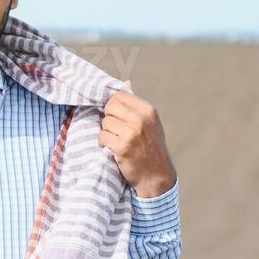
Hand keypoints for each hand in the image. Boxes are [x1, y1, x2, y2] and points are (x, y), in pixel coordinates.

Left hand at [98, 80, 176, 197]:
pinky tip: (112, 148)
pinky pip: (102, 137)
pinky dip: (103, 143)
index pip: (119, 96)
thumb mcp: (150, 123)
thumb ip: (136, 105)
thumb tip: (126, 82)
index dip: (113, 106)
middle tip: (115, 130)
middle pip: (110, 107)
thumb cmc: (151, 148)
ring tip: (116, 140)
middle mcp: (141, 120)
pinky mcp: (122, 148)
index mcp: (148, 111)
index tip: (116, 116)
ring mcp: (131, 134)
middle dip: (108, 118)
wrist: (156, 176)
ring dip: (106, 132)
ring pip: (105, 123)